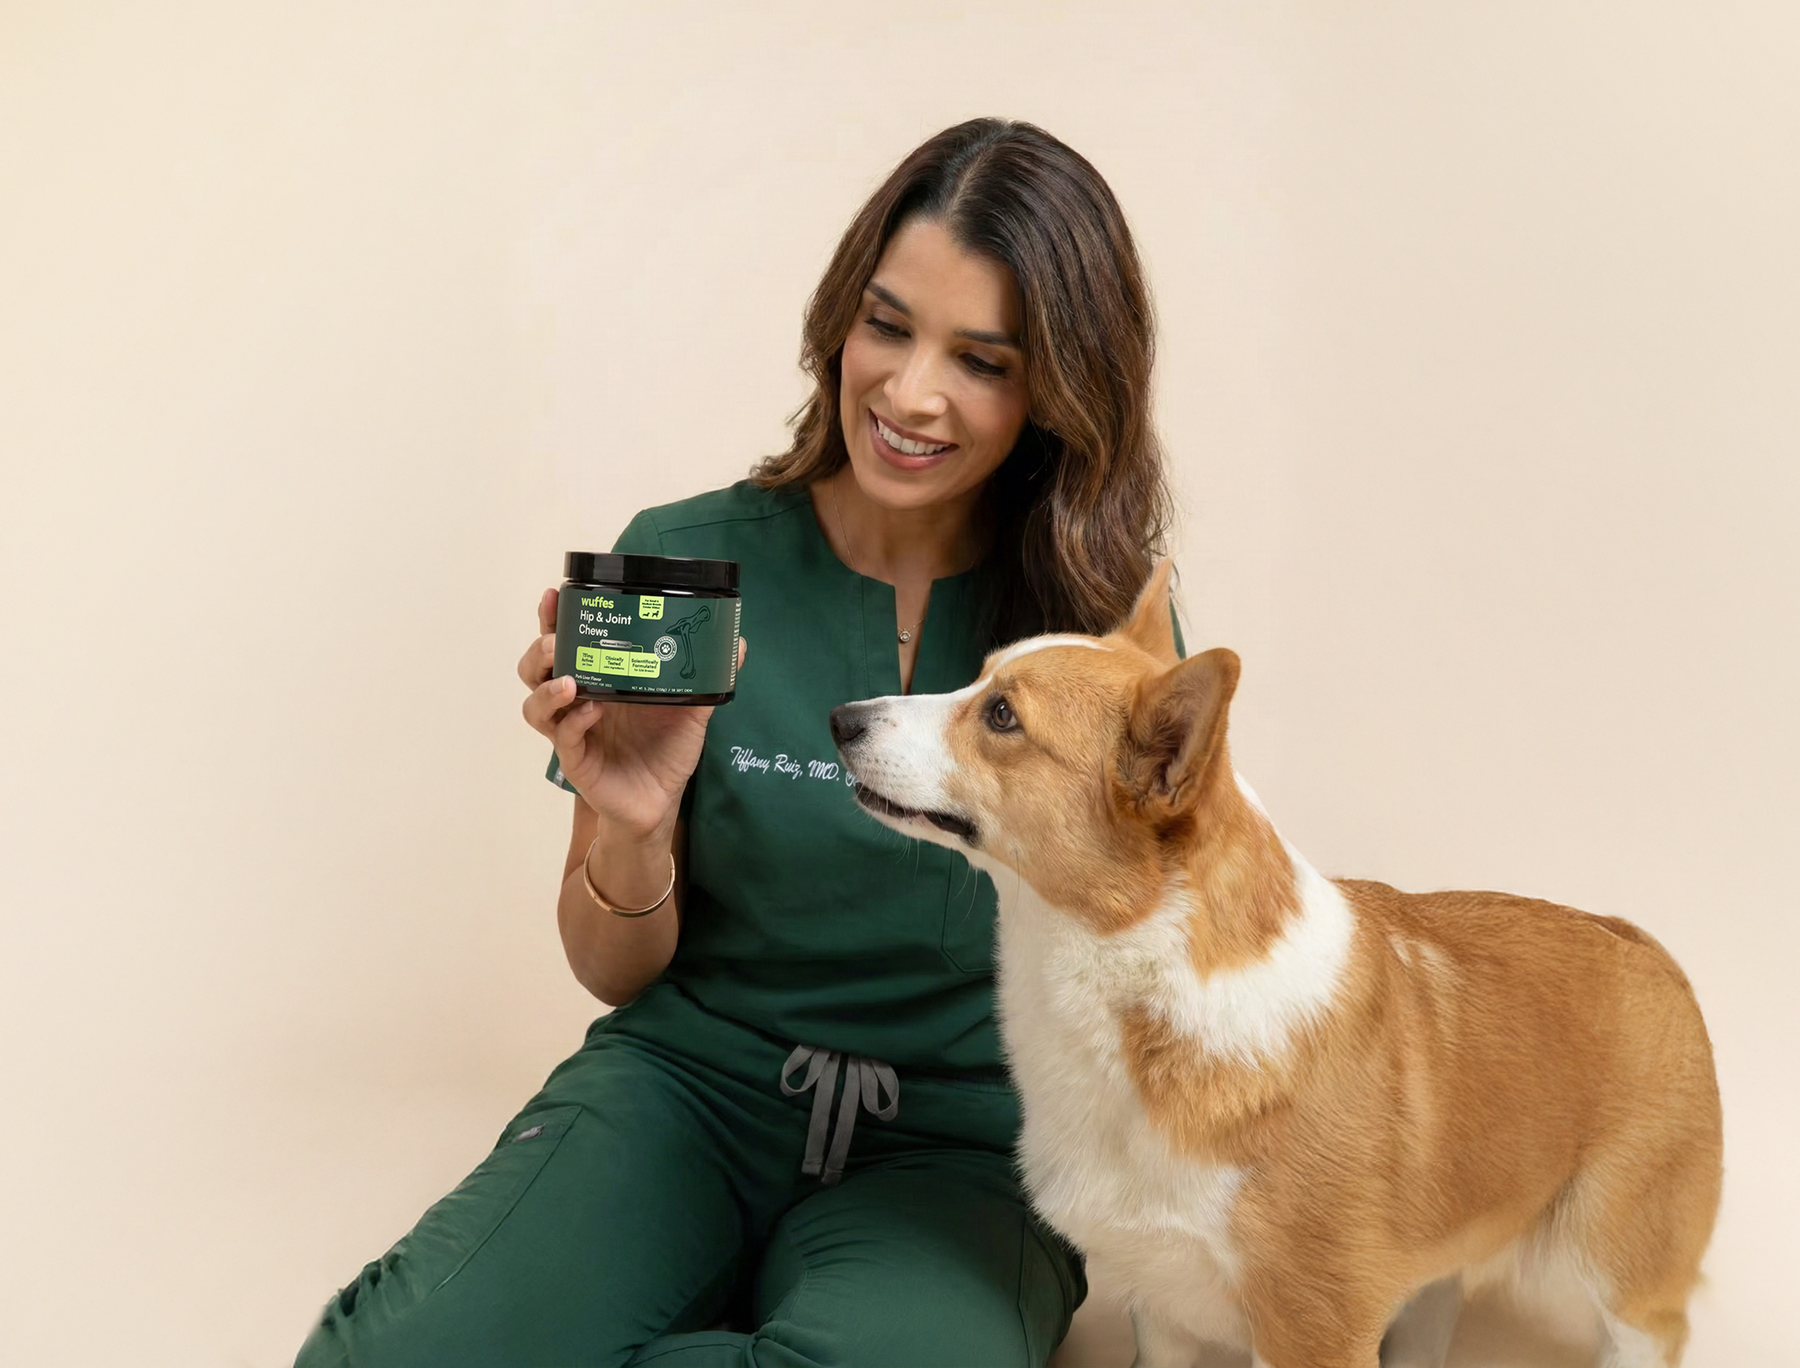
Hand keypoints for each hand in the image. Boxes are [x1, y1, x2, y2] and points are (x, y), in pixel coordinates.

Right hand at [519, 587, 746, 841]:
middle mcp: (577, 701)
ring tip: (569, 679)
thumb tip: (737, 643)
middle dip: (540, 649)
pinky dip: (573, 721)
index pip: (564, 642)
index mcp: (598, 679)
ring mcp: (572, 731)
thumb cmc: (667, 750)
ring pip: (535, 705)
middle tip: (556, 640)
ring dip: (548, 687)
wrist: (662, 801)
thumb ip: (707, 676)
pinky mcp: (576, 760)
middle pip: (536, 669)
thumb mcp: (690, 709)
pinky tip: (592, 711)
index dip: (553, 618)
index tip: (555, 595)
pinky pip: (563, 737)